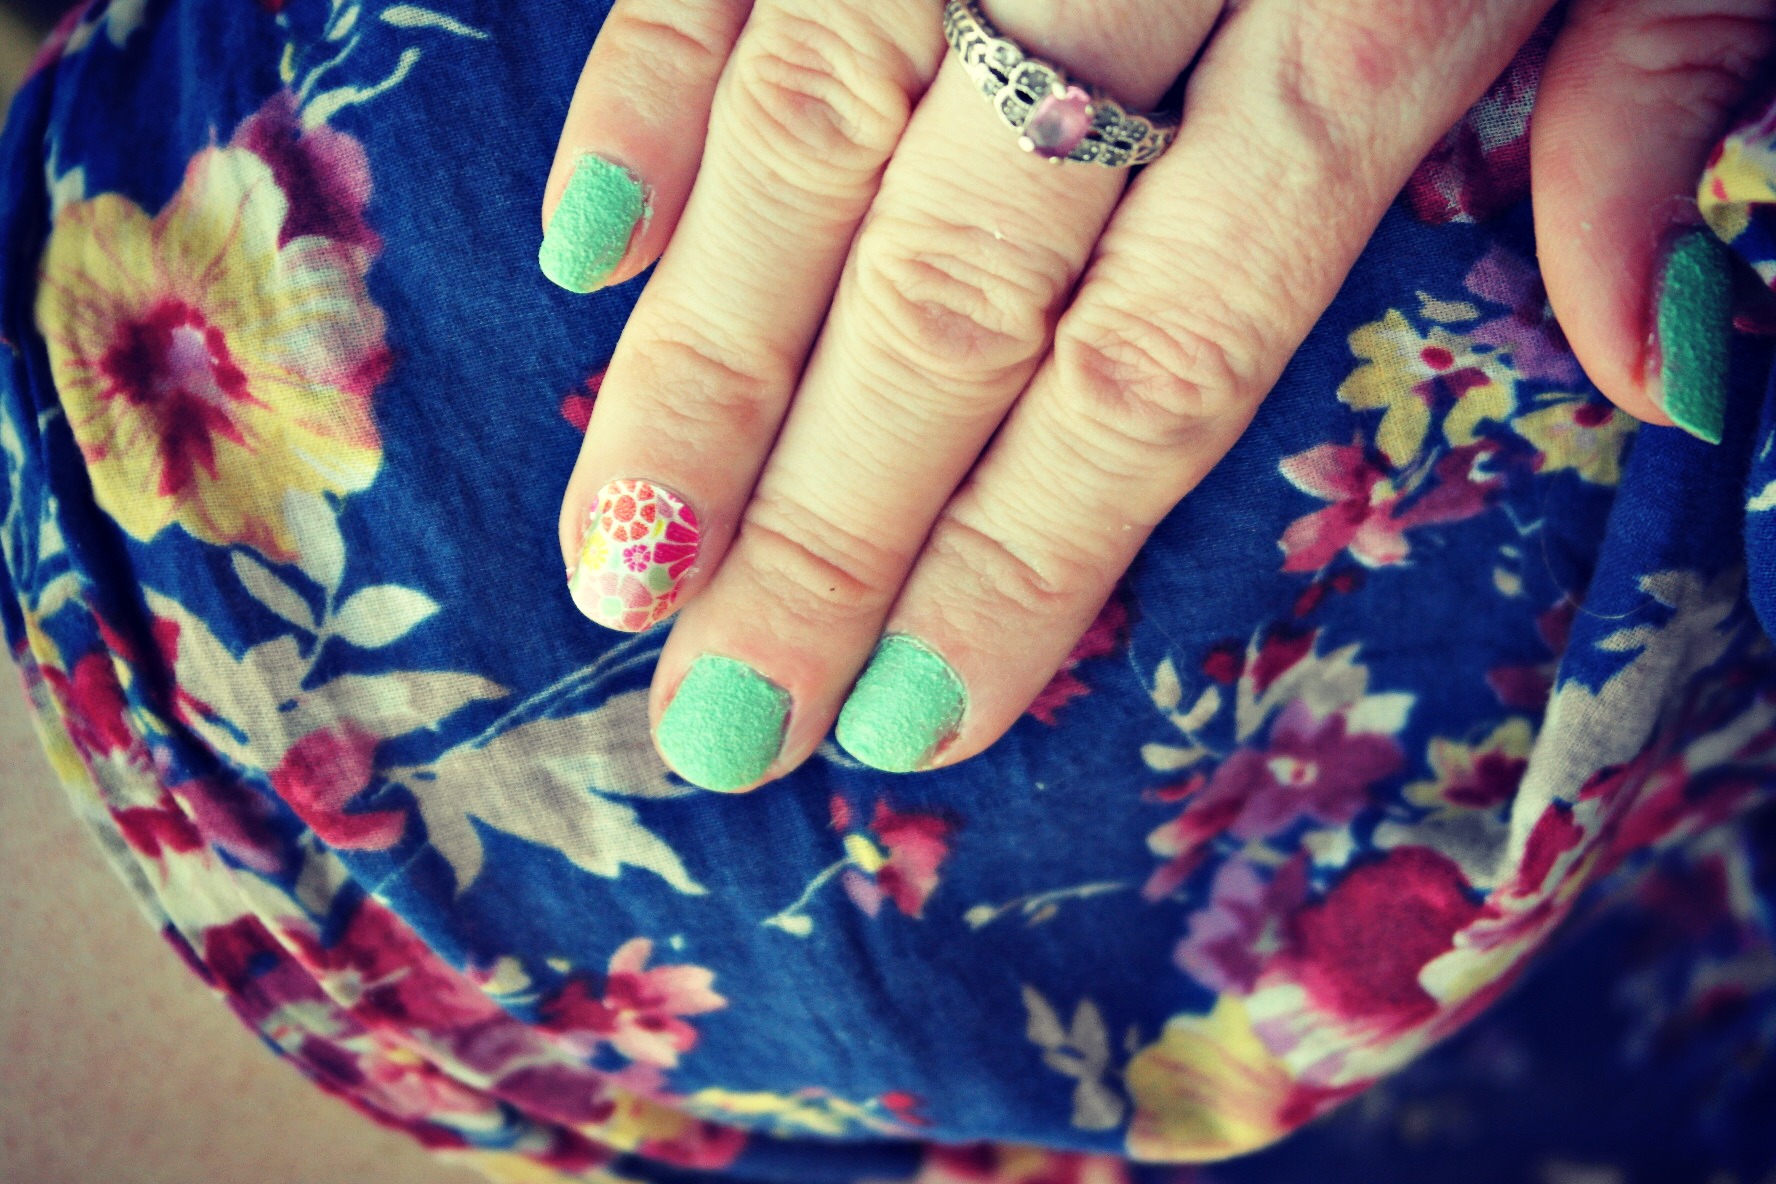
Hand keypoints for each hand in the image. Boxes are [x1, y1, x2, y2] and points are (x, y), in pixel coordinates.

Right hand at [542, 0, 1774, 792]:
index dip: (1021, 548)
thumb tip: (1657, 367)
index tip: (909, 721)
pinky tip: (590, 248)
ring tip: (611, 553)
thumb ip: (1658, 98)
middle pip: (953, 279)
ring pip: (813, 125)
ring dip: (695, 355)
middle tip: (711, 711)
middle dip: (818, 516)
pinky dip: (652, 88)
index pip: (1158, 347)